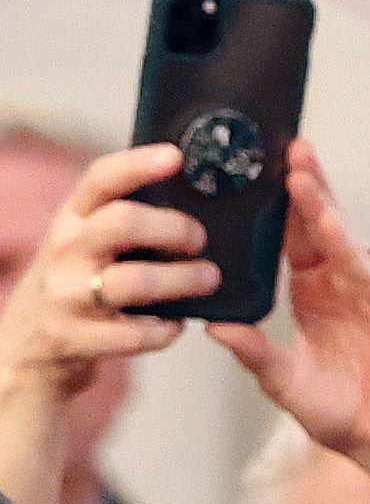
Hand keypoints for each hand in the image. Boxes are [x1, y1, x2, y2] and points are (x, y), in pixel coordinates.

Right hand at [0, 144, 212, 398]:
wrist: (26, 346)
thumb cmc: (77, 285)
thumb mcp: (86, 244)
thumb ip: (124, 223)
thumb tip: (192, 202)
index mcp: (71, 219)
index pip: (100, 179)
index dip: (138, 164)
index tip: (176, 156)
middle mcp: (65, 250)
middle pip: (123, 223)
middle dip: (174, 228)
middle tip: (200, 240)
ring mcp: (67, 295)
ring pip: (134, 281)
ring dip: (182, 280)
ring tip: (209, 279)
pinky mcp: (75, 338)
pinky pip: (134, 334)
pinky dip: (165, 330)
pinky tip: (175, 325)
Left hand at [209, 142, 369, 492]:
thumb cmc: (344, 414)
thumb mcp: (284, 381)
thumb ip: (253, 352)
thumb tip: (212, 325)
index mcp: (317, 293)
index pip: (295, 237)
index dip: (279, 205)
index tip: (256, 169)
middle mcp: (346, 285)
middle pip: (322, 223)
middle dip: (304, 184)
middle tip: (283, 143)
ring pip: (344, 237)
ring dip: (321, 201)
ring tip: (299, 166)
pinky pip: (367, 271)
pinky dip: (346, 245)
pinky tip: (325, 221)